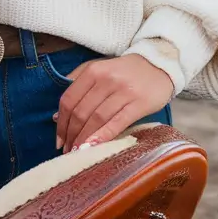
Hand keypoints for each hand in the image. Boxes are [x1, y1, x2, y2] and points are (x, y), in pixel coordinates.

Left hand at [55, 54, 173, 152]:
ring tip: (77, 153)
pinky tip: (92, 147)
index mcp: (93, 71)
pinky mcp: (139, 104)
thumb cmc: (124, 71)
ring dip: (83, 140)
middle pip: (81, 112)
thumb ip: (77, 85)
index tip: (58, 139)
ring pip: (96, 119)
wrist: (159, 65)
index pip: (69, 100)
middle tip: (66, 150)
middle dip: (71, 135)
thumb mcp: (99, 69)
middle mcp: (106, 80)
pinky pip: (116, 123)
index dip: (61, 123)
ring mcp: (123, 92)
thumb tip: (57, 117)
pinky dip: (102, 137)